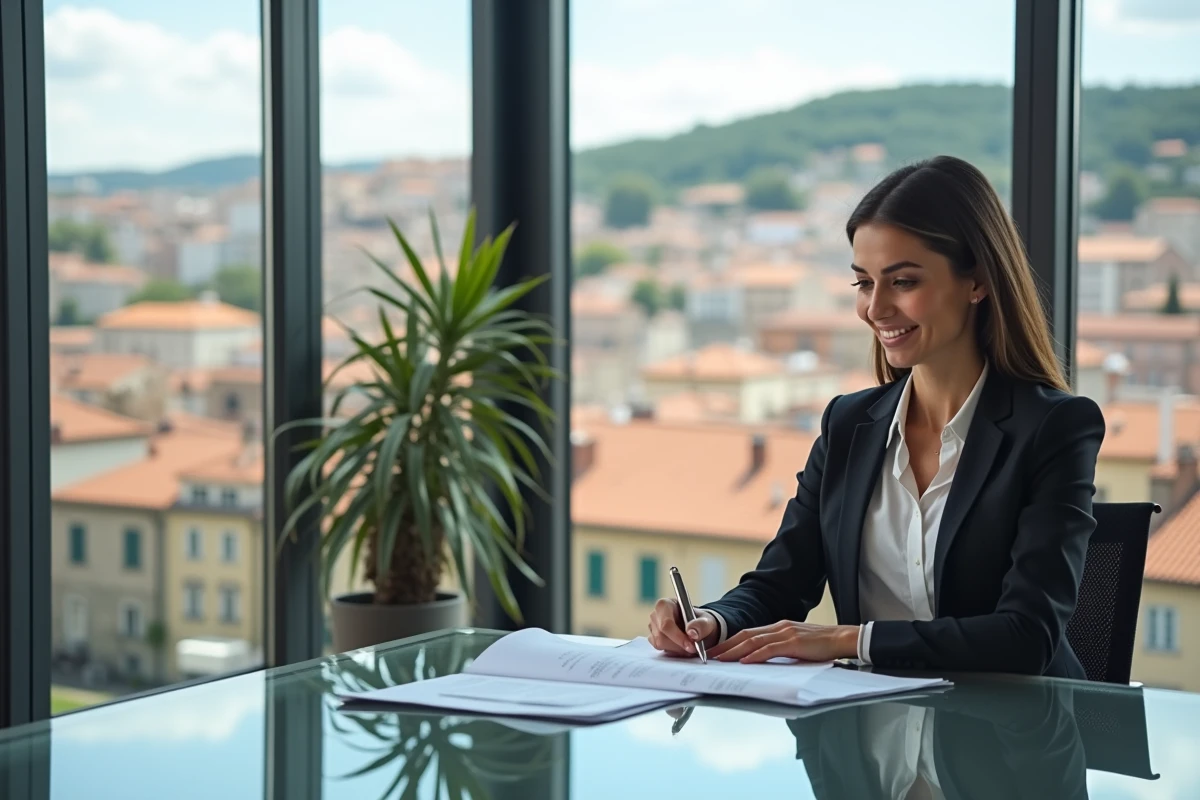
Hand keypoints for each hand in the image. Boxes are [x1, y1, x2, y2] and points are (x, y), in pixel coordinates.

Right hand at [648, 598, 718, 655]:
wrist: (698, 628)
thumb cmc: (700, 622)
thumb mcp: (707, 621)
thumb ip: (701, 625)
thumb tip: (691, 633)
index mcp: (665, 604)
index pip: (666, 623)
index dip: (678, 637)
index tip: (692, 646)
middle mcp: (655, 614)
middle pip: (661, 636)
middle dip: (679, 645)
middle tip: (693, 648)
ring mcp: (652, 627)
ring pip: (660, 643)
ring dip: (677, 649)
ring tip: (689, 646)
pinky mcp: (653, 637)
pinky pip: (659, 648)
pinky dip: (672, 650)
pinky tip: (681, 647)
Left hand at [708, 621, 859, 662]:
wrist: (842, 638)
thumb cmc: (821, 645)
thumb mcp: (796, 643)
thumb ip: (779, 647)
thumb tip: (761, 659)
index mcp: (778, 627)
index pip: (748, 633)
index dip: (730, 641)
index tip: (717, 651)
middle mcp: (779, 627)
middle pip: (745, 635)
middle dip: (726, 646)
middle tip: (710, 655)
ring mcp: (786, 633)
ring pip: (753, 641)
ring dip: (734, 651)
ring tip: (721, 659)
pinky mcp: (794, 643)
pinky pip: (770, 649)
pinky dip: (755, 655)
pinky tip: (745, 661)